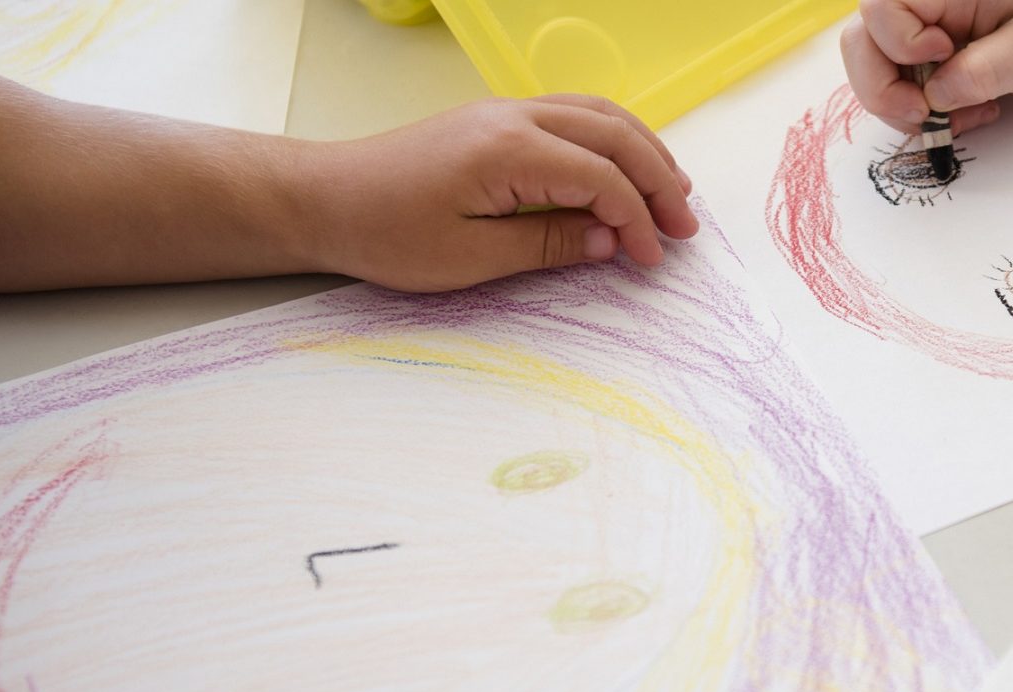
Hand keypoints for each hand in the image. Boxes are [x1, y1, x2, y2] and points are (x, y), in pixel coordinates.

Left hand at [306, 94, 697, 292]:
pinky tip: (626, 165)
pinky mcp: (496, 119)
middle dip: (659, 180)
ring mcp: (506, 111)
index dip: (638, 220)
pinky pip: (574, 114)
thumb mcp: (469, 258)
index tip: (653, 259)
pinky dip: (612, 138)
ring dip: (644, 151)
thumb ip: (547, 244)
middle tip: (686, 228)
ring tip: (674, 192)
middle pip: (614, 136)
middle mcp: (514, 117)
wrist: (326, 199)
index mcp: (508, 151)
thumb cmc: (386, 233)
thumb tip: (608, 240)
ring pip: (600, 115)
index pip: (601, 178)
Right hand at [840, 0, 1012, 134]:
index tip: (943, 58)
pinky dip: (920, 108)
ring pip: (872, 65)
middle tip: (925, 116)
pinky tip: (960, 111)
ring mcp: (918, 25)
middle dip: (884, 89)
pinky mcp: (922, 50)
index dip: (900, 43)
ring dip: (903, 105)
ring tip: (956, 116)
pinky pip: (897, 81)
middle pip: (861, 40)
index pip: (882, 6)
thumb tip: (936, 96)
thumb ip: (987, 70)